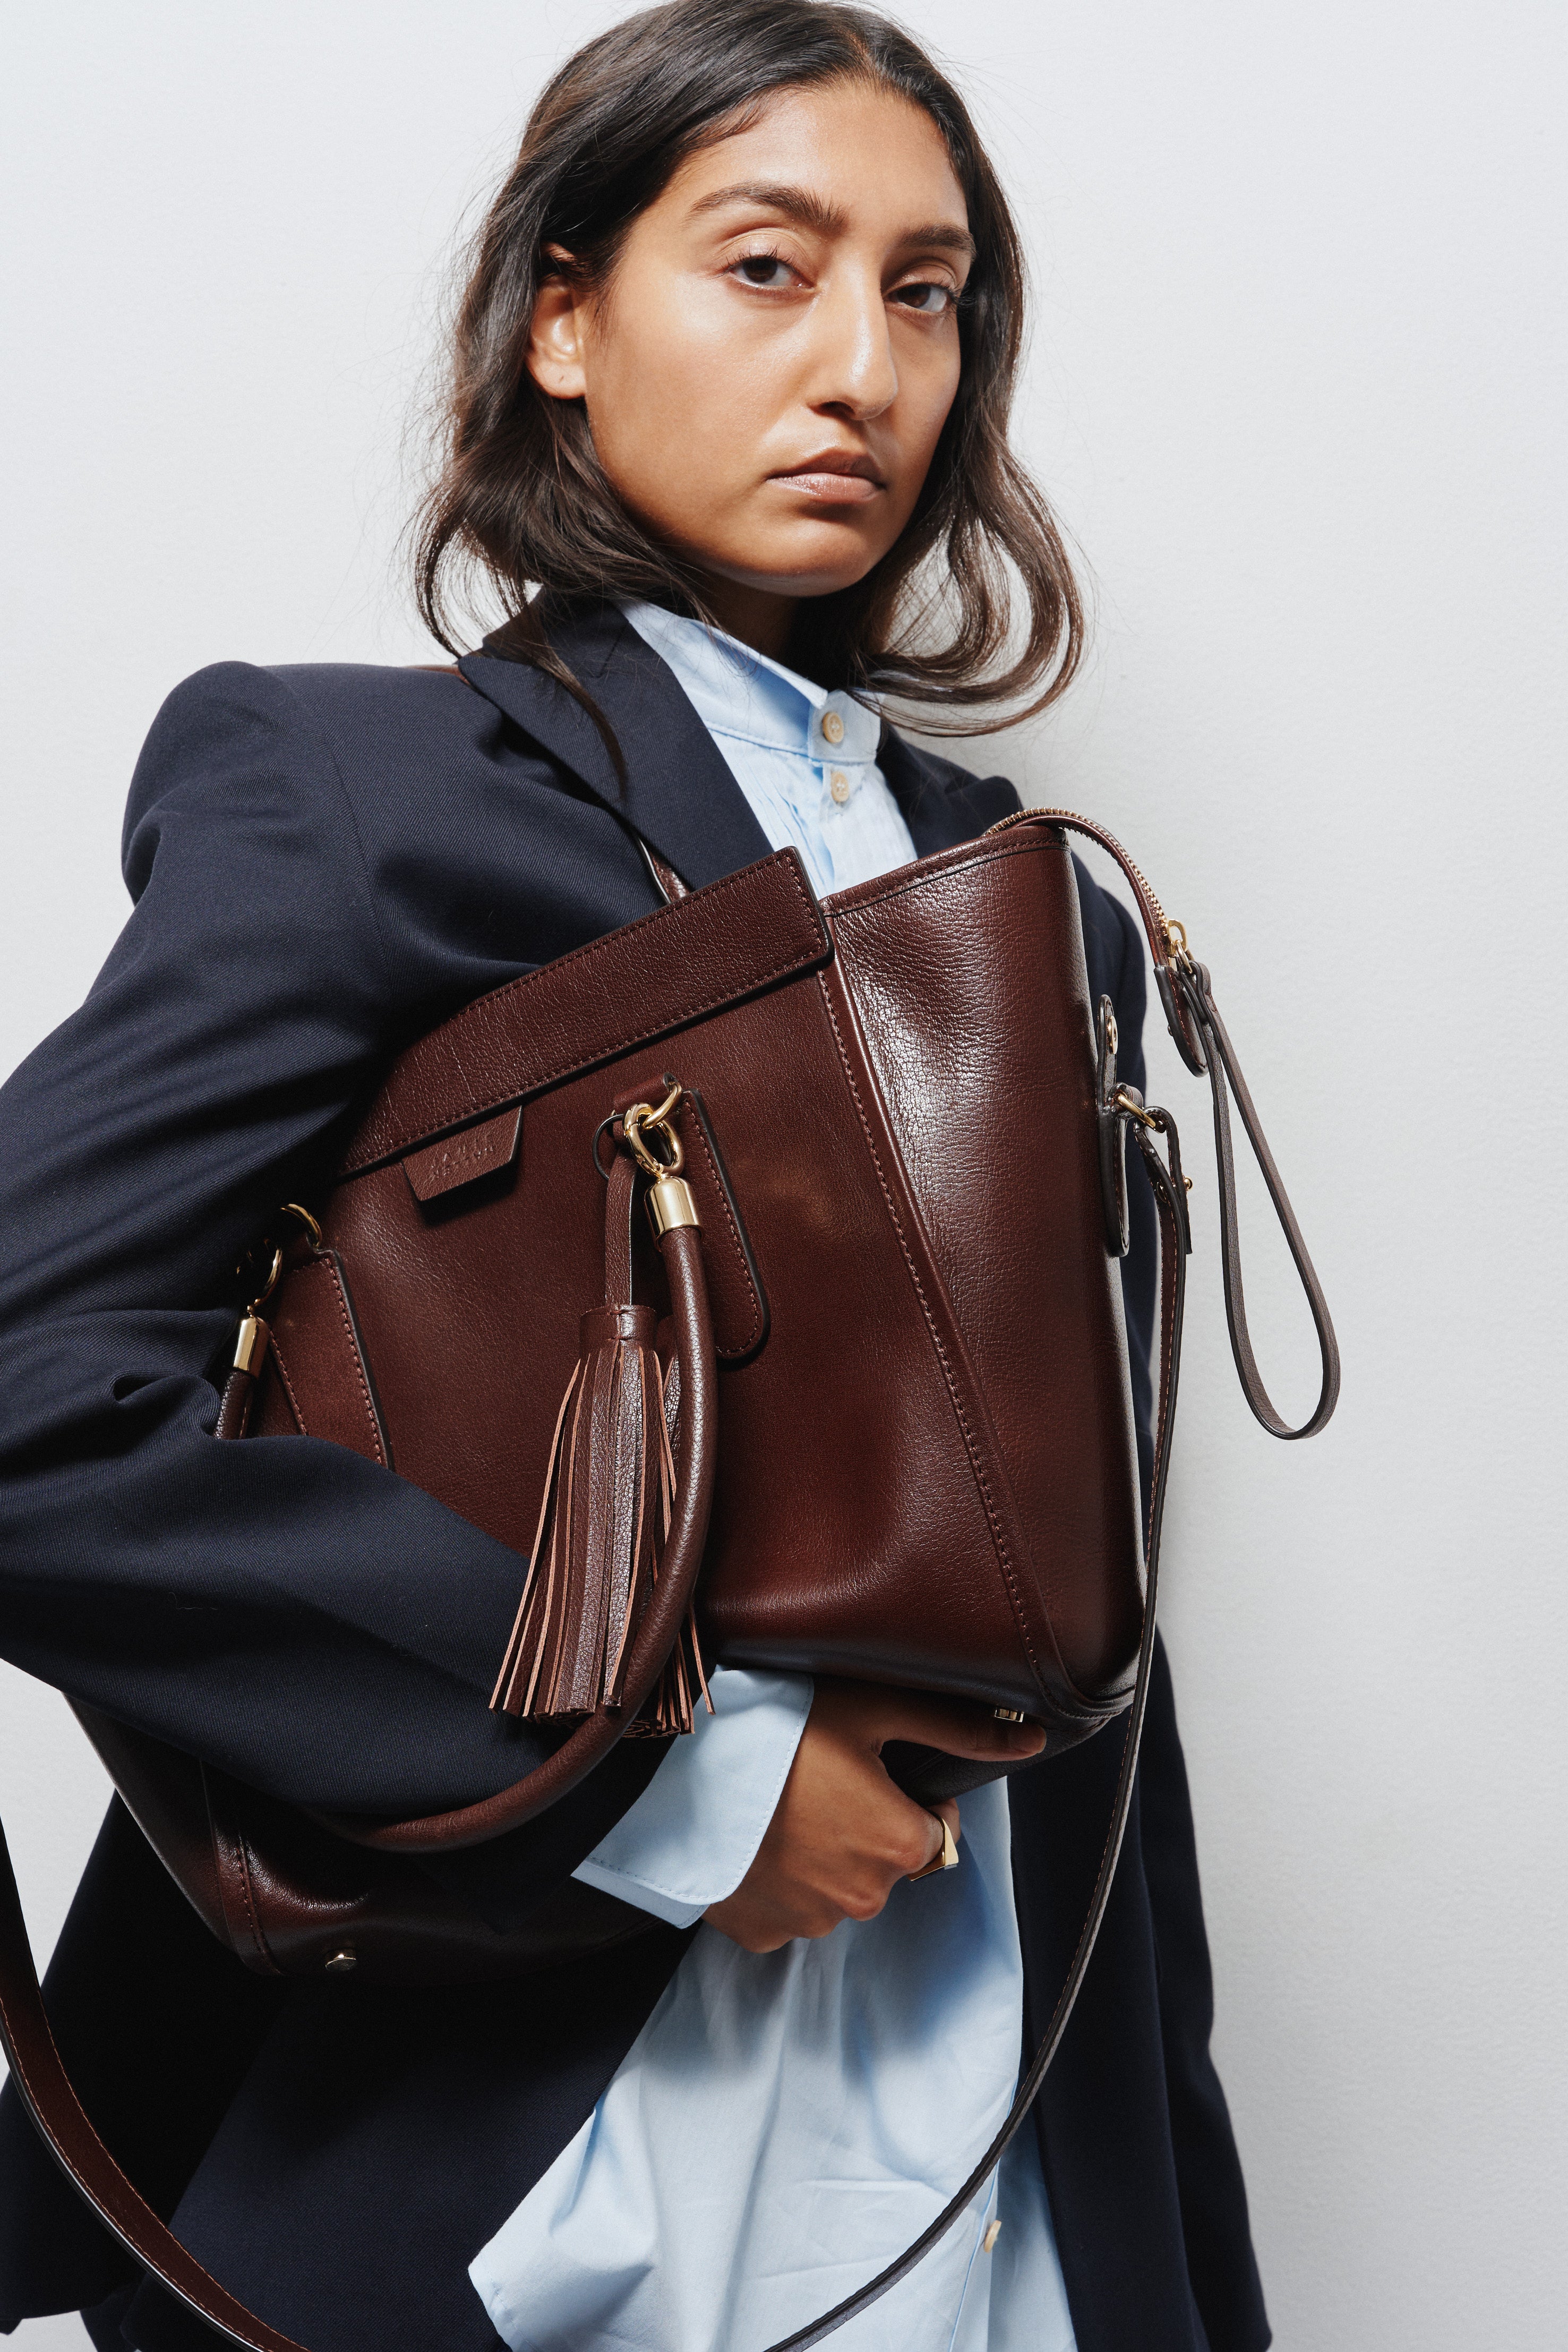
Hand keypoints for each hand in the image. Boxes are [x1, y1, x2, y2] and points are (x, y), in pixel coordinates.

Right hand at [703, 1680, 1044, 1952]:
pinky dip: (782, 1881)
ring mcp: (808, 1922)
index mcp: (899, 1845)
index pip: (937, 1830)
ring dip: (826, 1854)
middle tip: (823, 1779)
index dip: (912, 1797)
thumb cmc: (781, 1729)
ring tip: (784, 1804)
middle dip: (869, 1826)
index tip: (871, 1769)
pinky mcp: (760, 1934)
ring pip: (840, 1887)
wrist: (676, 1771)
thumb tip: (1032, 1738)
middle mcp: (863, 1898)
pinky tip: (760, 1838)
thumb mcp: (875, 1709)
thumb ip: (959, 1728)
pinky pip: (790, 1910)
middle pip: (889, 1861)